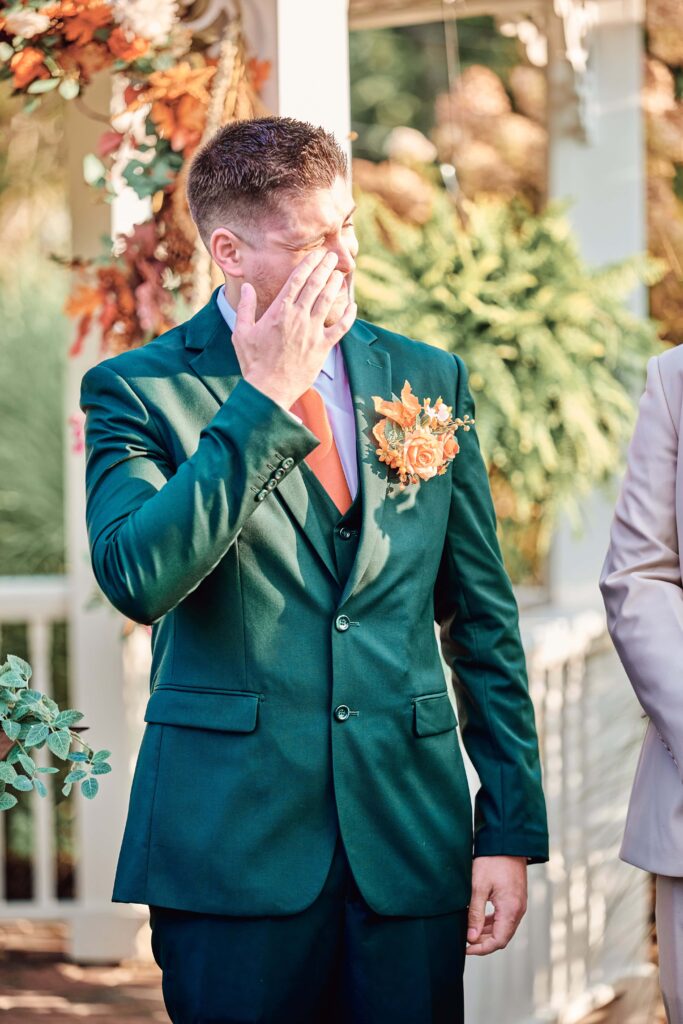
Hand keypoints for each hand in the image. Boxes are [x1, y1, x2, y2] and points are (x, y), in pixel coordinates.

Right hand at [231, 249, 356, 409]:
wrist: (269, 388)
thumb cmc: (253, 362)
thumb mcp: (241, 332)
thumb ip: (245, 307)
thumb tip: (246, 287)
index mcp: (279, 311)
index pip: (297, 280)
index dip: (309, 264)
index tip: (317, 254)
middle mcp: (298, 317)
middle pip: (315, 285)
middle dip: (325, 267)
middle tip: (332, 256)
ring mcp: (313, 331)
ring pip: (328, 301)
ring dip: (335, 285)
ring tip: (340, 274)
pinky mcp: (323, 347)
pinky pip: (341, 327)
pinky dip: (349, 316)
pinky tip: (353, 306)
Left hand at [466, 855, 527, 955]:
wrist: (507, 842)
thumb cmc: (492, 861)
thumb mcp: (478, 886)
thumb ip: (475, 913)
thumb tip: (471, 937)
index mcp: (510, 910)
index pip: (498, 941)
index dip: (482, 948)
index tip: (466, 948)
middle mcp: (518, 910)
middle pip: (501, 937)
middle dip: (483, 942)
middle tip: (464, 942)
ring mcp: (518, 905)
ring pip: (503, 928)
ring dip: (486, 933)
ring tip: (469, 932)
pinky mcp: (515, 899)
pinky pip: (504, 918)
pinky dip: (492, 923)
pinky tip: (478, 920)